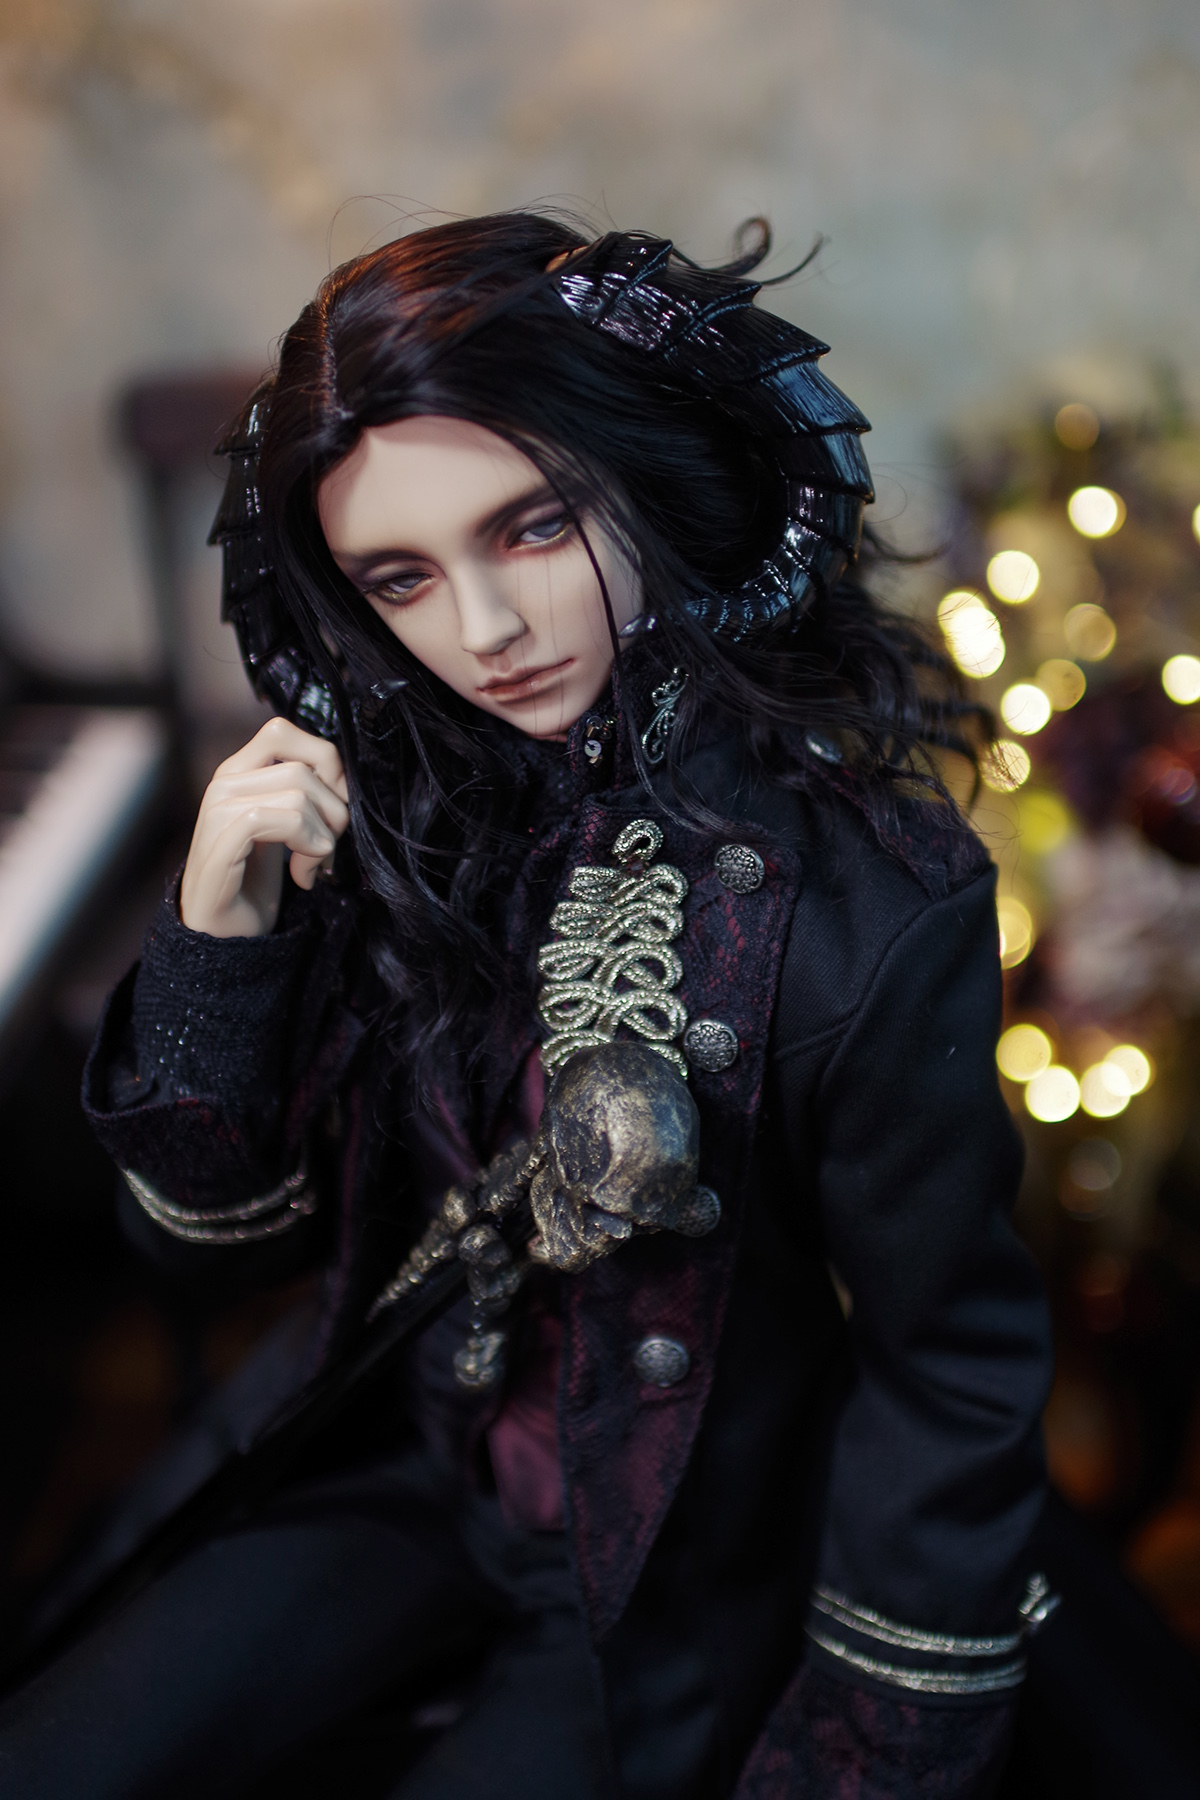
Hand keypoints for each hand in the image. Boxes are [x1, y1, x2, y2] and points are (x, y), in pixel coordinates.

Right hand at [180, 719, 349, 937]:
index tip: (334, 803)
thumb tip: (342, 775)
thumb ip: (301, 793)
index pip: (282, 730)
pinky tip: (302, 876)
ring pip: (297, 793)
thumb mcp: (282, 827)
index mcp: (238, 773)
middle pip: (304, 768)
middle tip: (326, 849)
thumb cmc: (254, 880)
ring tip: (312, 866)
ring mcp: (217, 810)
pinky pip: (278, 819)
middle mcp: (224, 783)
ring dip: (322, 837)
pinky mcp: (221, 842)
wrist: (224, 934)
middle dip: (333, 811)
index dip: (322, 760)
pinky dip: (306, 848)